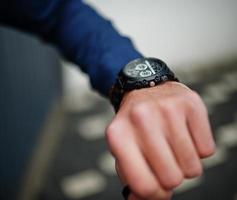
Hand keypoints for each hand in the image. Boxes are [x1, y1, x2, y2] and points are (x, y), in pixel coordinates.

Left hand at [105, 81, 214, 199]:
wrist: (145, 89)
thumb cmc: (135, 127)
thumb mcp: (124, 150)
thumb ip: (133, 179)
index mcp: (117, 135)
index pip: (143, 185)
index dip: (154, 194)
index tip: (155, 187)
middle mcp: (140, 119)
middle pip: (171, 179)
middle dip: (170, 177)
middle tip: (164, 160)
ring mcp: (166, 109)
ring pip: (192, 168)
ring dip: (185, 164)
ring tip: (172, 146)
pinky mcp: (190, 104)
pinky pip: (207, 151)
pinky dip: (198, 149)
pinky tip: (183, 133)